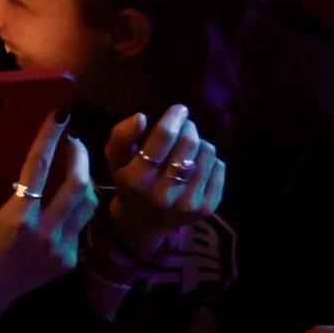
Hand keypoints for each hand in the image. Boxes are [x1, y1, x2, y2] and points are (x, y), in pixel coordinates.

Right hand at [0, 109, 98, 321]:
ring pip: (87, 203)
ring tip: (75, 164)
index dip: (50, 138)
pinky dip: (76, 204)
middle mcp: (44, 234)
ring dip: (84, 178)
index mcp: (16, 220)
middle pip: (77, 184)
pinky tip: (67, 195)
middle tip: (72, 139)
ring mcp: (60, 249)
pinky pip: (80, 223)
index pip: (39, 168)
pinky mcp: (68, 260)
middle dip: (80, 155)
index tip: (60, 114)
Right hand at [100, 105, 225, 262]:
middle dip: (188, 128)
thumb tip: (141, 117)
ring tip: (187, 149)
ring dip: (198, 143)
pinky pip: (219, 167)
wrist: (143, 223)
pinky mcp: (208, 207)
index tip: (179, 109)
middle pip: (189, 142)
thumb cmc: (128, 183)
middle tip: (183, 126)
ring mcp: (188, 202)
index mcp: (137, 180)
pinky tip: (195, 166)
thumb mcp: (114, 160)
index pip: (163, 137)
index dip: (174, 118)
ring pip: (207, 152)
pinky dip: (209, 160)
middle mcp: (163, 194)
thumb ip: (121, 136)